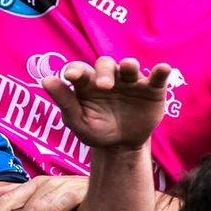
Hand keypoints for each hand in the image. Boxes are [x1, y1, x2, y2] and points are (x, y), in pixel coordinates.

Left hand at [0, 176, 89, 210]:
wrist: (113, 193)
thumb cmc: (74, 200)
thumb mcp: (43, 198)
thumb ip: (18, 197)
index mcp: (36, 186)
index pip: (8, 200)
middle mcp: (48, 183)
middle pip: (23, 206)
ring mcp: (65, 185)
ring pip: (39, 206)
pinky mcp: (83, 191)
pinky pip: (65, 200)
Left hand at [44, 56, 170, 151]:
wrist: (122, 146)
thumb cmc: (96, 130)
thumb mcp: (77, 121)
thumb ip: (64, 101)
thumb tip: (46, 80)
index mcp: (87, 83)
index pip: (79, 70)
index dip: (75, 70)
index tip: (70, 75)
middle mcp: (109, 77)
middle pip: (105, 65)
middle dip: (104, 72)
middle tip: (103, 87)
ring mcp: (131, 81)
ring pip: (130, 66)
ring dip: (129, 65)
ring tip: (129, 67)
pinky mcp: (152, 89)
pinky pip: (157, 77)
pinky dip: (161, 71)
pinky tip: (164, 69)